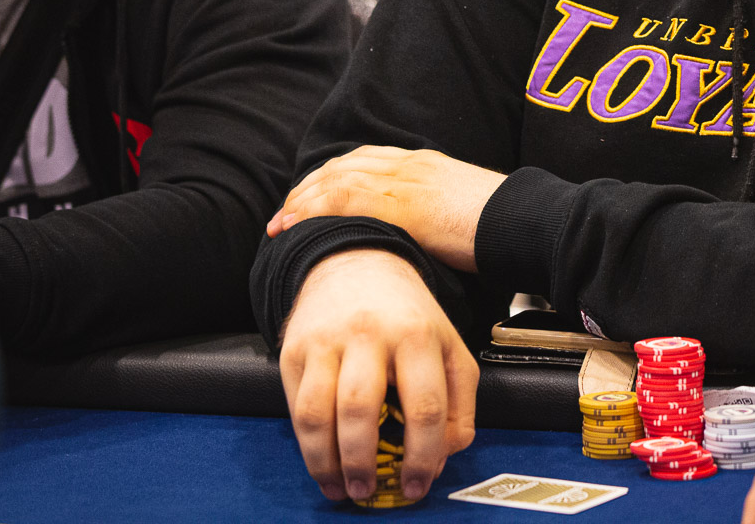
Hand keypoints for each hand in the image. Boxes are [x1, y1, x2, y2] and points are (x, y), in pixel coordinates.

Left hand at [268, 146, 506, 271]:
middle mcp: (411, 166)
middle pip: (345, 166)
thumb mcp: (467, 209)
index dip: (334, 176)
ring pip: (337, 178)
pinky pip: (344, 199)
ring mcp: (405, 181)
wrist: (524, 221)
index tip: (314, 195)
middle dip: (310, 187)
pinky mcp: (401, 204)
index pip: (367, 160)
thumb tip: (431, 236)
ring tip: (282, 221)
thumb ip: (442, 215)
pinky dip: (313, 208)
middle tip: (287, 211)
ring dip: (303, 199)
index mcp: (426, 164)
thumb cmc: (505, 225)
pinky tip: (295, 222)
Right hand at [279, 248, 479, 503]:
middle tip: (368, 492)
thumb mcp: (449, 346)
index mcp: (418, 334)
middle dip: (363, 462)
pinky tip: (321, 464)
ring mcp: (327, 341)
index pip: (424, 406)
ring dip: (326, 462)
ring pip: (317, 413)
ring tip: (341, 488)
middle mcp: (370, 334)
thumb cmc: (408, 315)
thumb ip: (459, 401)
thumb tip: (443, 454)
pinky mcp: (295, 349)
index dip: (422, 456)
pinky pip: (295, 407)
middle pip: (361, 410)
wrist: (357, 263)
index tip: (416, 485)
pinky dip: (306, 445)